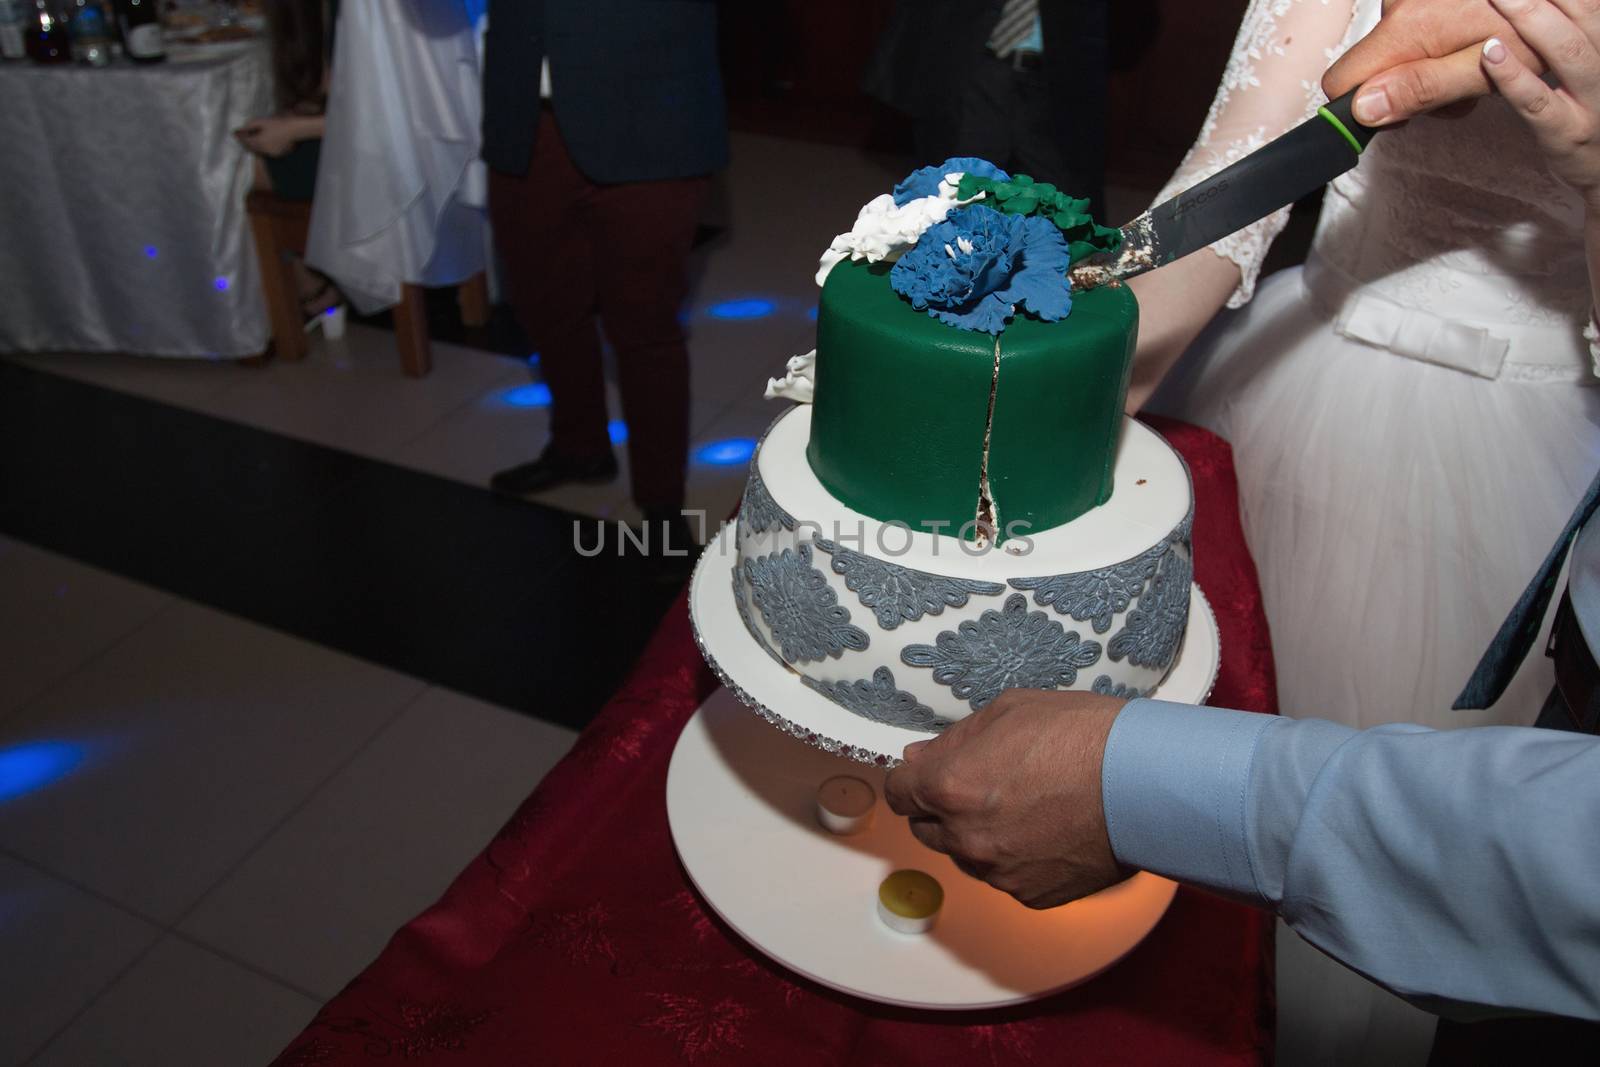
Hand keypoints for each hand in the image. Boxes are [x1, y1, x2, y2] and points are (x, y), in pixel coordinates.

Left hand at [234, 115, 301, 157]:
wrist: (295, 130)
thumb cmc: (278, 123)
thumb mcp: (261, 121)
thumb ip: (249, 125)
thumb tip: (241, 129)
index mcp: (258, 142)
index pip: (244, 141)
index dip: (239, 136)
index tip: (234, 132)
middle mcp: (263, 150)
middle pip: (250, 147)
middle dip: (244, 142)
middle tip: (240, 136)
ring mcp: (271, 154)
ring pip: (258, 150)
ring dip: (253, 145)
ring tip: (249, 138)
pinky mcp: (278, 154)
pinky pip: (266, 151)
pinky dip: (261, 147)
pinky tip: (262, 142)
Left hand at [882, 689, 1127, 909]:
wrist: (1146, 783)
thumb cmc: (1084, 737)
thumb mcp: (1008, 712)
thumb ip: (952, 741)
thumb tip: (919, 757)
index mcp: (950, 787)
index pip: (898, 793)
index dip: (911, 780)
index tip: (925, 775)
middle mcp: (966, 837)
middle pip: (925, 828)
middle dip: (940, 807)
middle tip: (981, 783)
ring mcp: (998, 872)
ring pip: (964, 855)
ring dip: (976, 834)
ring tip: (1022, 805)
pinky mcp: (1031, 895)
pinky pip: (1003, 877)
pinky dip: (1013, 858)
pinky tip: (1044, 830)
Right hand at [1323, 0, 1545, 124]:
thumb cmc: (1534, 27)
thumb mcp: (1484, 72)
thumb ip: (1421, 88)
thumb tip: (1364, 109)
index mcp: (1407, 29)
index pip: (1342, 83)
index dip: (1368, 107)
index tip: (1406, 112)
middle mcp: (1400, 4)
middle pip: (1373, 66)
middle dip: (1410, 83)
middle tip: (1460, 83)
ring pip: (1395, 47)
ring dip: (1428, 61)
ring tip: (1475, 57)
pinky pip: (1412, 24)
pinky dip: (1437, 37)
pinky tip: (1470, 36)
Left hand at [1480, 0, 1599, 211]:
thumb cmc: (1592, 101)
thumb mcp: (1589, 51)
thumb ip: (1572, 20)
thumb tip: (1525, 4)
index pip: (1591, 0)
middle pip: (1586, 10)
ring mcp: (1595, 97)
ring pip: (1568, 50)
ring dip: (1533, 17)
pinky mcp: (1569, 133)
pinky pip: (1540, 102)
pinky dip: (1514, 76)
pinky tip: (1490, 52)